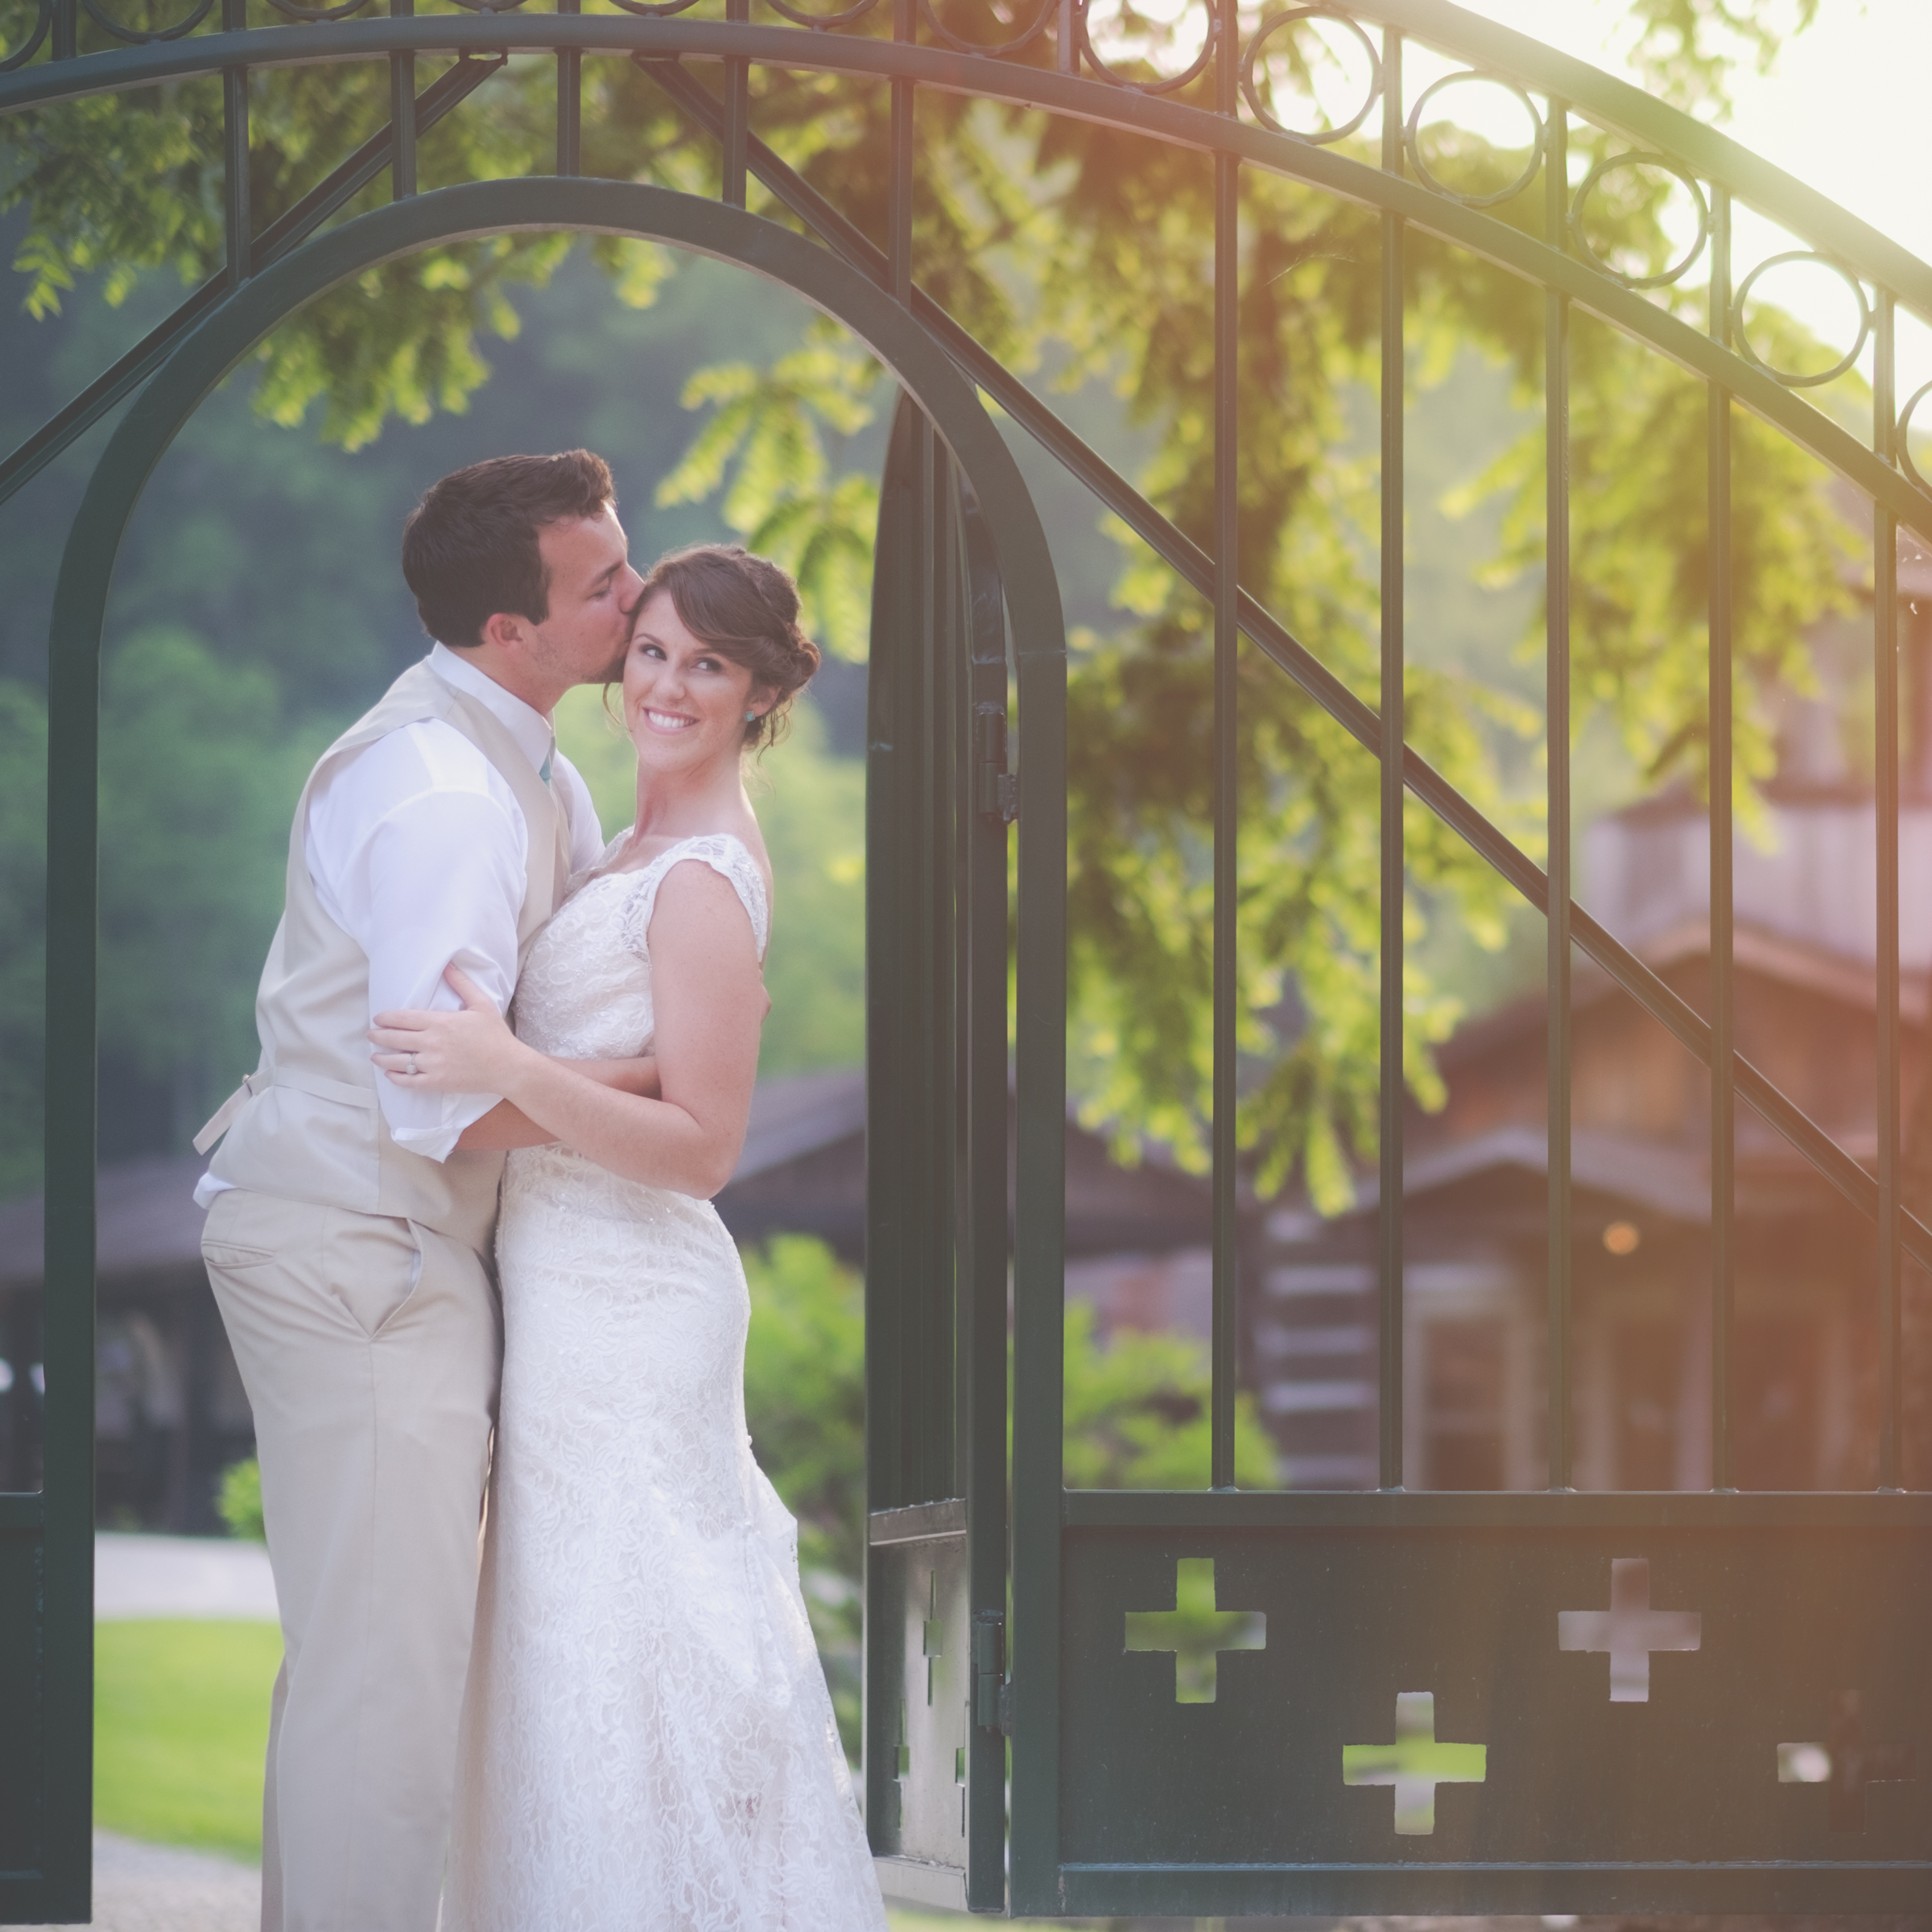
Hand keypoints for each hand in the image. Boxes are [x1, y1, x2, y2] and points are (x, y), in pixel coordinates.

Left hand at [370, 966, 525, 1094]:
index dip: (386, 1018)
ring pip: (397, 1061)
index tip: (378, 1018)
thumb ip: (461, 984)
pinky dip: (395, 1077)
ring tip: (375, 1055)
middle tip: (371, 1035)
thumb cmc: (495, 1035)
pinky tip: (390, 1074)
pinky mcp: (436, 1082)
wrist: (507, 1067)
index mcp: (439, 1022)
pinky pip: (408, 1081)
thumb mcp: (481, 1004)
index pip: (402, 1019)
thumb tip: (448, 965)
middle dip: (378, 1036)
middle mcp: (431, 1043)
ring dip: (381, 1057)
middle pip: (394, 1039)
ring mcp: (432, 1064)